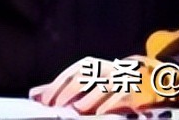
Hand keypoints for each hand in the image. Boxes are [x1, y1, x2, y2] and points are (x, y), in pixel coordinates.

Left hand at [30, 55, 160, 115]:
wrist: (144, 81)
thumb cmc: (105, 83)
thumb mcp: (84, 82)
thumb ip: (60, 88)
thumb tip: (34, 95)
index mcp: (90, 65)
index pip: (69, 74)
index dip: (56, 87)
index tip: (46, 101)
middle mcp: (104, 68)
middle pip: (82, 79)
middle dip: (68, 93)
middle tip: (58, 107)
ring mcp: (119, 79)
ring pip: (100, 88)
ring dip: (87, 100)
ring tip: (76, 110)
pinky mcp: (133, 91)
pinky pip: (118, 98)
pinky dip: (107, 106)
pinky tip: (98, 113)